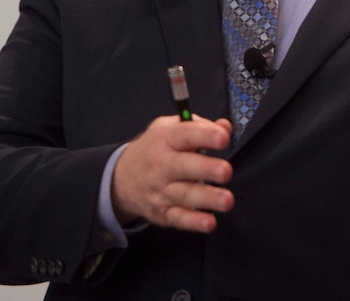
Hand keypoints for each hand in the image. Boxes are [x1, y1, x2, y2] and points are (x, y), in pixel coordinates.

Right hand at [111, 115, 233, 232]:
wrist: (123, 177)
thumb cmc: (157, 148)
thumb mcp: (172, 128)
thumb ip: (201, 127)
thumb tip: (225, 127)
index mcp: (166, 138)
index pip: (186, 134)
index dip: (205, 135)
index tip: (223, 138)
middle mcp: (162, 164)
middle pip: (184, 167)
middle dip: (206, 169)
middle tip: (225, 171)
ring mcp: (162, 190)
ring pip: (185, 195)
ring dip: (207, 198)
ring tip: (226, 200)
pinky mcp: (164, 212)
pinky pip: (179, 218)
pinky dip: (194, 222)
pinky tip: (209, 222)